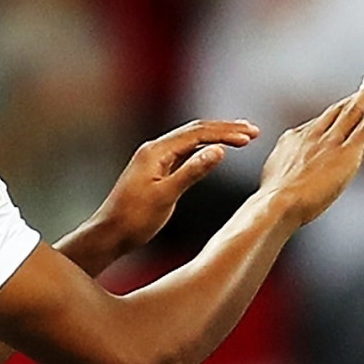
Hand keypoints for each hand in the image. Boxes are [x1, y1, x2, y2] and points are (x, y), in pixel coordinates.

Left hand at [86, 119, 259, 254]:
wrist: (110, 234)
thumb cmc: (134, 218)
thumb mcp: (166, 195)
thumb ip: (192, 171)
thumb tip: (219, 150)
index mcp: (156, 151)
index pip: (198, 133)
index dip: (226, 133)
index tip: (250, 136)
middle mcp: (155, 149)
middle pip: (196, 131)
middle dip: (226, 129)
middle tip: (253, 131)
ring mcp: (156, 159)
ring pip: (192, 140)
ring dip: (217, 137)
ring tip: (243, 136)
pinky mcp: (158, 170)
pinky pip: (186, 152)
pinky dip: (205, 149)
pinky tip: (217, 151)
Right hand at [258, 73, 363, 224]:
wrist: (279, 201)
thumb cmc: (274, 199)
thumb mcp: (273, 174)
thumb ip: (284, 166)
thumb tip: (285, 171)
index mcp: (294, 139)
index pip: (318, 123)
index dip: (332, 115)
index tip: (340, 109)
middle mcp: (313, 135)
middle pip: (336, 110)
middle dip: (351, 96)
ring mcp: (330, 142)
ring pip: (351, 112)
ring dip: (363, 94)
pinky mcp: (346, 152)